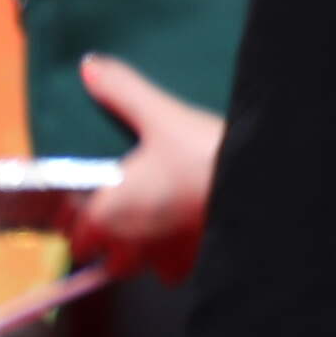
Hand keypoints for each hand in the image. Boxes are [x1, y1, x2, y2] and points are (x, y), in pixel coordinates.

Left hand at [69, 53, 225, 282]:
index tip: (83, 205)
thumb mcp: (162, 115)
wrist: (260, 183)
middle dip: (107, 241)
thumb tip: (88, 65)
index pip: (75, 231)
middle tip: (118, 215)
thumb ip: (122, 91)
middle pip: (104, 256)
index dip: (76, 220)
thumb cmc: (203, 152)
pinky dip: (173, 260)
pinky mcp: (195, 261)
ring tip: (149, 229)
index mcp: (108, 209)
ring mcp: (163, 256)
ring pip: (137, 266)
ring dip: (137, 252)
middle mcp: (129, 240)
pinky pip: (173, 271)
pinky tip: (183, 238)